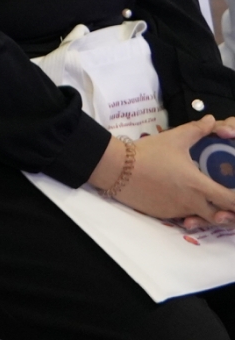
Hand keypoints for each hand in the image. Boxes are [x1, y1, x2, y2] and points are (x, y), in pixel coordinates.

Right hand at [90, 118, 234, 226]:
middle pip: (221, 217)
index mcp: (198, 185)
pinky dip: (189, 213)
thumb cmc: (148, 153)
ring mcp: (177, 211)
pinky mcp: (163, 215)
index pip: (231, 201)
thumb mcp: (175, 138)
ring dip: (209, 214)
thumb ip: (198, 130)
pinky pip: (184, 217)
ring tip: (208, 202)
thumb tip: (212, 120)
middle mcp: (191, 203)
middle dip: (228, 212)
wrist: (116, 169)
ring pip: (202, 219)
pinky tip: (182, 199)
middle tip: (226, 201)